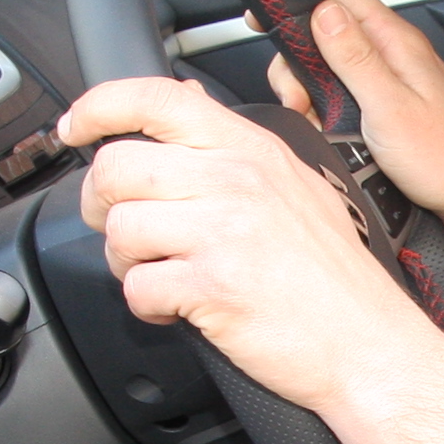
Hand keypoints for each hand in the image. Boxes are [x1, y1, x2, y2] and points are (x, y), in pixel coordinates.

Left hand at [56, 75, 443, 412]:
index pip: (156, 98)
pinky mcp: (212, 286)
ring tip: (162, 274)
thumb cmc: (335, 276)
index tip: (75, 126)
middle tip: (123, 228)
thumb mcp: (295, 183)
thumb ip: (235, 143)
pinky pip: (137, 288)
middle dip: (102, 205)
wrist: (369, 345)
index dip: (99, 106)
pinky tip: (180, 307)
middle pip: (117, 168)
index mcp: (251, 149)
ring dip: (127, 262)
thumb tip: (184, 102)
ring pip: (120, 230)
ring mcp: (223, 232)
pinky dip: (148, 306)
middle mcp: (236, 180)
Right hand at [270, 0, 443, 230]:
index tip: (267, 18)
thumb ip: (355, 57)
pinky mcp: (390, 104)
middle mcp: (395, 53)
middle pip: (328, 30)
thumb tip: (324, 12)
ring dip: (312, 91)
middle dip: (299, 61)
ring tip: (318, 122)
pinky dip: (329, 110)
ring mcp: (392, 78)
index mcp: (397, 42)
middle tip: (299, 99)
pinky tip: (334, 134)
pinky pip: (346, 93)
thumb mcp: (390, 106)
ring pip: (332, 65)